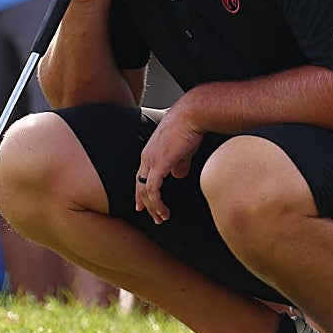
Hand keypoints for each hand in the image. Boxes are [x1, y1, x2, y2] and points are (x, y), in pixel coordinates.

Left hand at [136, 95, 205, 224]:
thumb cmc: (189, 129)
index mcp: (150, 153)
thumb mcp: (183, 150)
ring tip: (162, 218)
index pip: (141, 177)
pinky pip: (152, 189)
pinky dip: (156, 203)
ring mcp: (151, 160)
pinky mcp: (159, 163)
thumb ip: (179, 164)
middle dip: (146, 204)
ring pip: (145, 191)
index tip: (144, 206)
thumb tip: (178, 175)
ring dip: (153, 207)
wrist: (192, 115)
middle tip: (155, 217)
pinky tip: (163, 210)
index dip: (142, 193)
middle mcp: (146, 157)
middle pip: (140, 186)